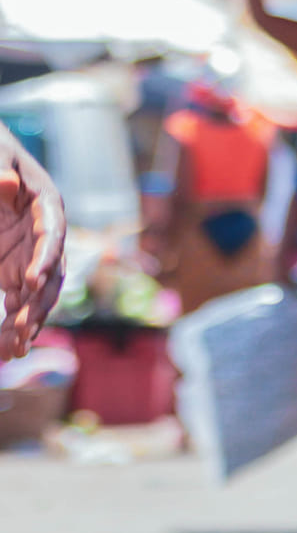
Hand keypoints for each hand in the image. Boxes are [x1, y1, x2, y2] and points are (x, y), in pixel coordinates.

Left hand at [0, 148, 65, 359]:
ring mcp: (33, 256)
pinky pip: (20, 301)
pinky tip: (8, 347)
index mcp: (47, 205)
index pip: (52, 236)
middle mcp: (47, 235)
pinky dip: (15, 322)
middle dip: (38, 304)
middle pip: (52, 274)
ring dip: (29, 321)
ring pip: (39, 295)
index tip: (29, 282)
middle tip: (22, 328)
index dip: (45, 260)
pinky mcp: (16, 270)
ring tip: (16, 348)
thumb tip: (9, 183)